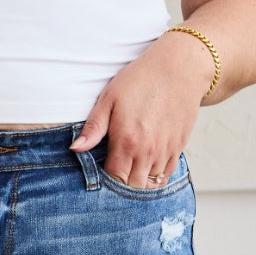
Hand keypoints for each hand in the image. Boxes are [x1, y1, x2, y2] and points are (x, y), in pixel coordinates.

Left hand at [70, 29, 214, 188]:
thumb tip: (75, 149)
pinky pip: (166, 175)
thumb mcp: (110, 99)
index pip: (114, 178)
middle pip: (132, 187)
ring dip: (139, 182)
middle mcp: (148, 152)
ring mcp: (165, 151)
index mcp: (127, 142)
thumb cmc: (141, 79)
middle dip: (121, 186)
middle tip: (114, 173)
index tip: (101, 172)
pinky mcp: (178, 147)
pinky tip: (146, 166)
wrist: (180, 67)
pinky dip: (155, 177)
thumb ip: (93, 128)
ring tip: (130, 171)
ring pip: (150, 185)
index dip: (106, 181)